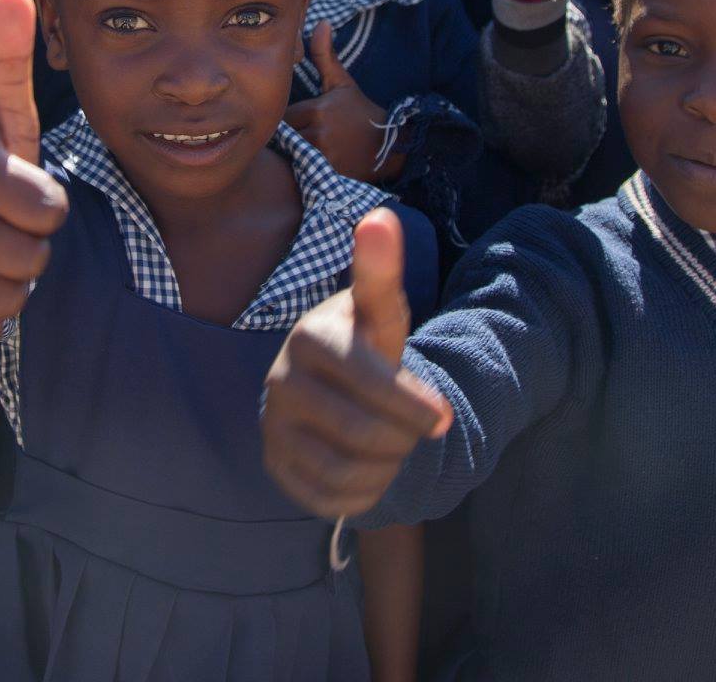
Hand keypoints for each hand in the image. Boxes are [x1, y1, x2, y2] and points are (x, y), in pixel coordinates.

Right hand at [261, 209, 452, 518]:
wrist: (330, 385)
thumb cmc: (364, 344)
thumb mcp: (381, 313)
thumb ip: (381, 273)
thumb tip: (380, 217)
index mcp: (308, 337)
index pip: (370, 382)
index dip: (413, 404)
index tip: (443, 417)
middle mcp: (279, 381)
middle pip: (364, 433)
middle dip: (405, 437)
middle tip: (417, 430)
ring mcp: (271, 427)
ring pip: (347, 471)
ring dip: (389, 467)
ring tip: (396, 447)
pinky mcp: (275, 466)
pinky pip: (330, 498)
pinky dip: (365, 492)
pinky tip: (372, 467)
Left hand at [285, 22, 397, 180]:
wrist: (389, 145)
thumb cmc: (360, 111)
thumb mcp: (342, 83)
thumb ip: (325, 55)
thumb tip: (320, 22)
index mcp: (318, 109)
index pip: (283, 117)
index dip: (286, 120)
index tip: (294, 121)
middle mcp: (319, 133)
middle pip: (285, 138)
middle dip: (287, 138)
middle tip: (295, 137)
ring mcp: (324, 156)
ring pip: (292, 155)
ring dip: (293, 154)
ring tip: (302, 150)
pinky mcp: (329, 174)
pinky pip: (304, 171)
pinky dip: (304, 169)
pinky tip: (311, 165)